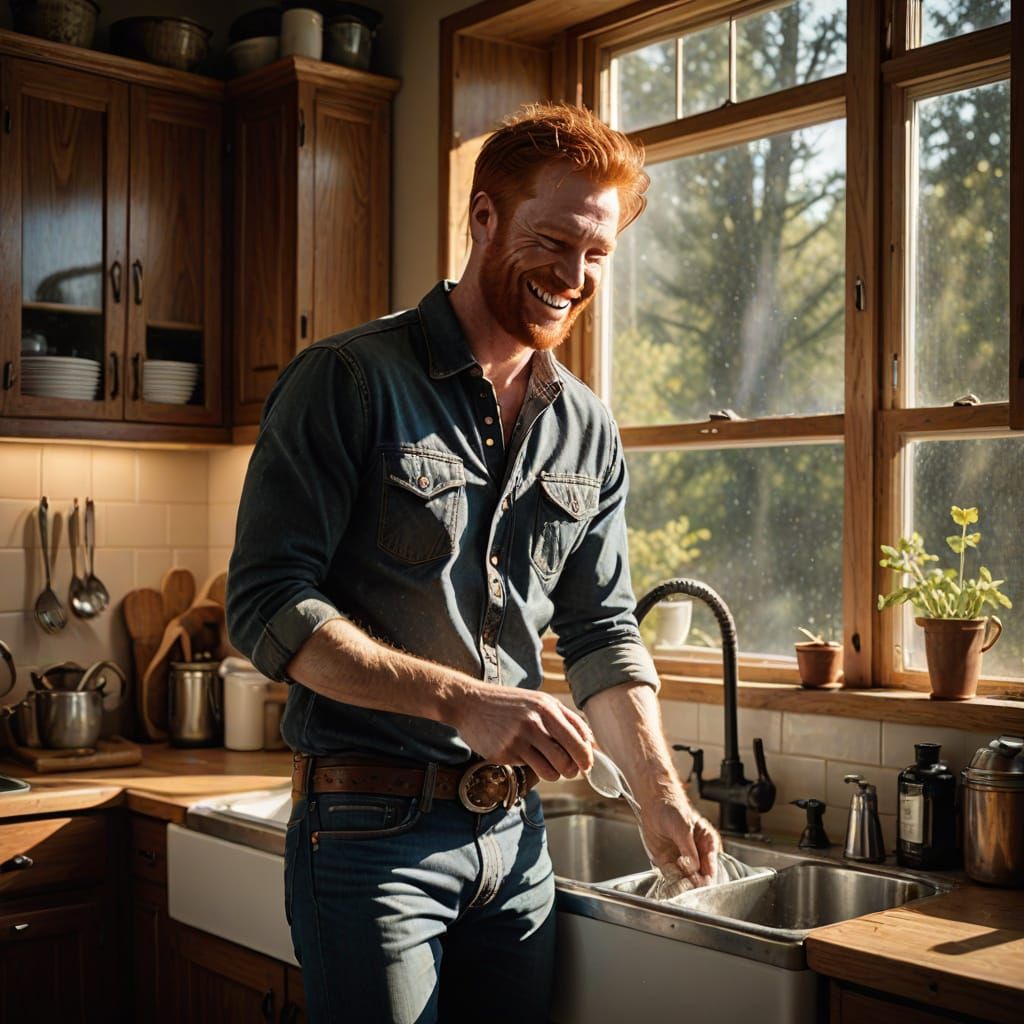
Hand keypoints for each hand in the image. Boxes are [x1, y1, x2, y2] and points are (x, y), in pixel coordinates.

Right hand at [449, 685, 594, 780]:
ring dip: (555, 774)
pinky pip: (529, 769)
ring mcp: (518, 739)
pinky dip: (533, 768)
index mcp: (547, 708)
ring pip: (551, 771)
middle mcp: (534, 722)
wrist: (470, 702)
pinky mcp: (504, 753)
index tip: (587, 765)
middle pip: (568, 759)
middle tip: (570, 771)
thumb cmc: (509, 704)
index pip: (578, 739)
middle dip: (573, 771)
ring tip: (549, 766)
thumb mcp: (539, 701)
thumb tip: (590, 741)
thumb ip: (565, 718)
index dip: (586, 757)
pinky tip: (524, 756)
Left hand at [638, 787, 720, 886]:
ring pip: (687, 879)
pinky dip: (672, 883)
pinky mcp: (668, 863)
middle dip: (696, 883)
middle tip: (691, 885)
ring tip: (681, 887)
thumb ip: (688, 849)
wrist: (653, 804)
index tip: (702, 881)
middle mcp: (697, 854)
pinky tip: (672, 886)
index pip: (711, 865)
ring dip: (684, 885)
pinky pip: (672, 877)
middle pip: (700, 875)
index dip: (707, 875)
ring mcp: (683, 860)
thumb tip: (694, 868)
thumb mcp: (684, 828)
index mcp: (708, 843)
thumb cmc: (673, 809)